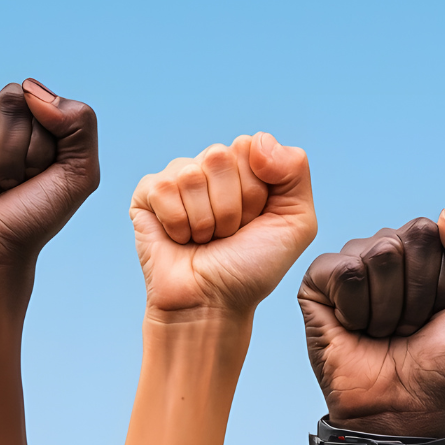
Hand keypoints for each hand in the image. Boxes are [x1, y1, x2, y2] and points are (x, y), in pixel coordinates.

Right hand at [0, 79, 98, 273]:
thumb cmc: (33, 217)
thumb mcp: (80, 174)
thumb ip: (80, 121)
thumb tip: (31, 88)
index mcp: (30, 121)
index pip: (37, 101)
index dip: (39, 147)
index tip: (34, 178)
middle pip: (8, 101)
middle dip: (14, 153)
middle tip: (8, 185)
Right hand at [131, 132, 316, 314]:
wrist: (212, 303)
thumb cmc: (252, 267)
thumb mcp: (296, 222)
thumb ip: (295, 170)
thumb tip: (257, 140)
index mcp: (247, 167)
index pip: (250, 146)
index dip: (256, 191)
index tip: (253, 221)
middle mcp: (212, 167)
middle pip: (220, 156)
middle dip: (231, 206)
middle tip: (228, 233)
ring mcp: (179, 178)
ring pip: (192, 175)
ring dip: (205, 220)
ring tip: (205, 239)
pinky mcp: (148, 193)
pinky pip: (164, 188)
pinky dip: (178, 224)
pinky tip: (181, 238)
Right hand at [297, 211, 444, 436]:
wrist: (403, 406)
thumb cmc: (442, 362)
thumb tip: (444, 217)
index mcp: (425, 250)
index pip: (437, 232)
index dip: (443, 282)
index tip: (437, 316)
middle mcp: (386, 249)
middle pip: (410, 237)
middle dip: (419, 293)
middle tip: (409, 326)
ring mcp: (351, 263)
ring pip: (379, 254)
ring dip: (389, 308)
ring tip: (383, 331)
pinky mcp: (317, 282)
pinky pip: (345, 272)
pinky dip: (357, 310)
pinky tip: (354, 328)